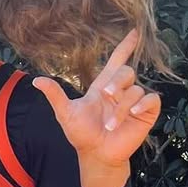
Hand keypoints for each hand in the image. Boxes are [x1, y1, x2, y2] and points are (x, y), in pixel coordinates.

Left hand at [34, 31, 160, 186]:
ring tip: (110, 125)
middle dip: (117, 82)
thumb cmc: (81, 134)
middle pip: (126, 71)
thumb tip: (36, 81)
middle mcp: (120, 91)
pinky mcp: (145, 113)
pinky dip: (142, 103)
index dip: (125, 46)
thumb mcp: (66, 113)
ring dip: (122, 107)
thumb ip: (54, 95)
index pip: (116, 61)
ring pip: (135, 90)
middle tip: (107, 96)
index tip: (135, 31)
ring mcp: (134, 102)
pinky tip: (133, 112)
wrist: (96, 155)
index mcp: (103, 86)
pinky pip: (151, 99)